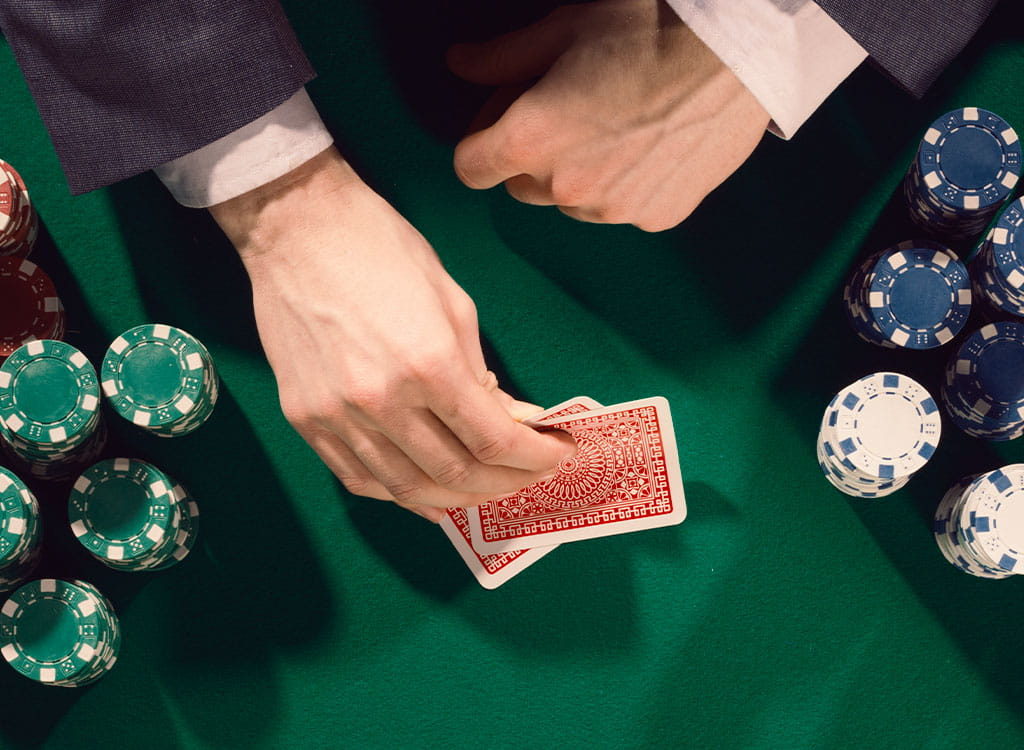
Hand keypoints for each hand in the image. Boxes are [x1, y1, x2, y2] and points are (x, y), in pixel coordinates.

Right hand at [210, 147, 576, 521]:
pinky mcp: (305, 420)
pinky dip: (401, 495)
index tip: (558, 455)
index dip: (536, 457)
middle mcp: (382, 401)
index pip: (495, 440)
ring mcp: (337, 417)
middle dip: (507, 483)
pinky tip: (429, 492)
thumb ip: (481, 371)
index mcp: (429, 363)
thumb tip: (510, 419)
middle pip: (457, 473)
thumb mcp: (453, 303)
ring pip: (408, 488)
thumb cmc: (382, 250)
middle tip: (529, 476)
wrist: (296, 229)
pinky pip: (359, 479)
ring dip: (458, 499)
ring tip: (487, 490)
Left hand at [447, 0, 770, 231]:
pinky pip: (622, 209)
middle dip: (532, 156)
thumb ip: (503, 58)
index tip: (504, 119)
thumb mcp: (564, 28)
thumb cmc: (648, 26)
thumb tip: (459, 63)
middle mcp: (565, 188)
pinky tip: (651, 144)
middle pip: (520, 187)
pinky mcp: (656, 217)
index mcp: (530, 140)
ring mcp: (613, 209)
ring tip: (617, 125)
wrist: (740, 50)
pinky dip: (626, 186)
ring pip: (572, 202)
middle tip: (568, 110)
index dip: (481, 139)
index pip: (469, 168)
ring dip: (580, 175)